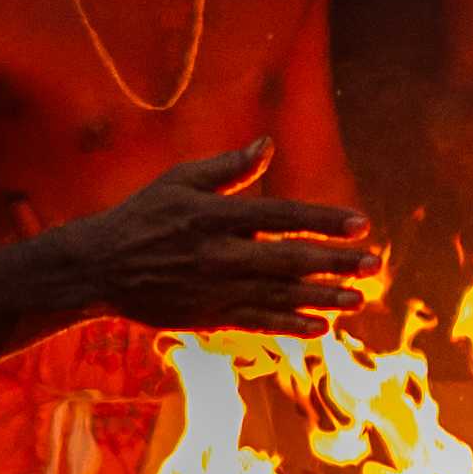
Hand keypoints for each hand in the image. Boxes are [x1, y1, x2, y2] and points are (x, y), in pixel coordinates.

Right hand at [89, 142, 378, 340]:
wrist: (99, 267)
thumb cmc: (143, 215)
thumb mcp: (179, 181)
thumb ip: (227, 168)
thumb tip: (267, 145)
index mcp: (215, 216)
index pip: (282, 217)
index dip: (323, 220)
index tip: (360, 224)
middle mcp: (220, 255)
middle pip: (288, 260)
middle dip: (334, 263)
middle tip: (373, 265)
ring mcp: (215, 290)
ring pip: (279, 296)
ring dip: (322, 299)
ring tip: (358, 299)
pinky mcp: (208, 317)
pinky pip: (257, 323)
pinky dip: (289, 326)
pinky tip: (320, 328)